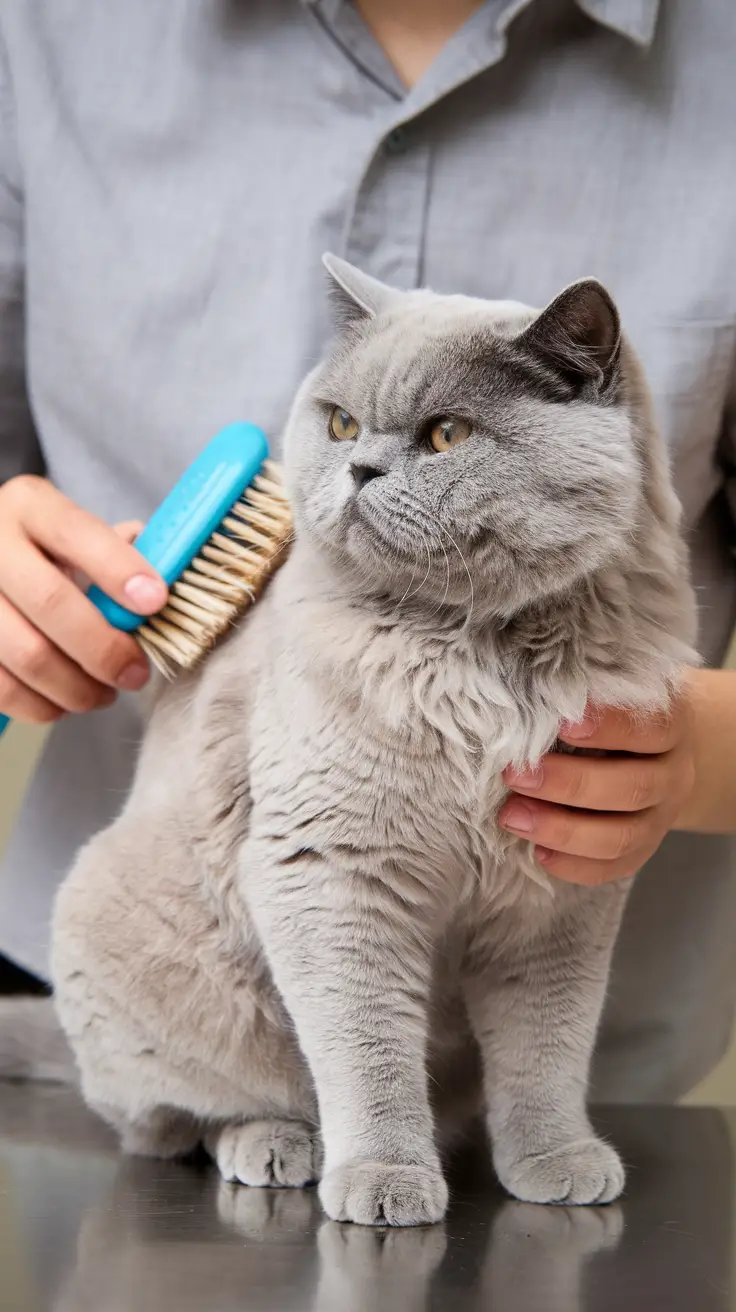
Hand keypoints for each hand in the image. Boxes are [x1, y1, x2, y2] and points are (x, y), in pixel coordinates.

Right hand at [0, 475, 166, 724]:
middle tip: (135, 673)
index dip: (118, 569)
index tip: (155, 603)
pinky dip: (42, 705)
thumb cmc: (46, 551)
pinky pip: (2, 687)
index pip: (77, 533)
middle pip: (51, 602)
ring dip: (77, 688)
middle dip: (104, 648)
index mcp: (30, 507)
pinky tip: (65, 702)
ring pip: (27, 655)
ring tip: (104, 694)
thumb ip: (119, 551)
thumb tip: (169, 573)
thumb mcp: (76, 533)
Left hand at [498, 698, 695, 885]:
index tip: (562, 723)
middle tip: (515, 775)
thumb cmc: (617, 713)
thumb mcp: (613, 695)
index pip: (650, 728)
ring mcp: (660, 819)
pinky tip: (538, 852)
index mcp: (671, 728)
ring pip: (621, 836)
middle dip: (568, 784)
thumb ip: (582, 698)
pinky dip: (574, 865)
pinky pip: (613, 868)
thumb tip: (526, 704)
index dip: (609, 727)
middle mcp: (672, 776)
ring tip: (512, 816)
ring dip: (562, 830)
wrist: (659, 752)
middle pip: (632, 788)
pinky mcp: (642, 850)